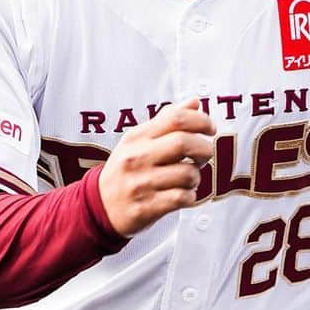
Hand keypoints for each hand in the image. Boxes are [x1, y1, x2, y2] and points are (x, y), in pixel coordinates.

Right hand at [97, 98, 215, 236]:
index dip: (201, 120)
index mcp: (137, 137)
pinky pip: (183, 198)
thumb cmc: (127, 169)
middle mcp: (137, 158)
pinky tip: (182, 194)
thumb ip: (167, 120)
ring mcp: (141, 184)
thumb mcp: (139, 140)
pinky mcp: (147, 207)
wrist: (100, 206)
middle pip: (184, 143)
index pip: (176, 118)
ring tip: (187, 179)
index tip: (210, 129)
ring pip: (188, 174)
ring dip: (196, 177)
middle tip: (204, 155)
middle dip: (204, 149)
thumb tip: (195, 102)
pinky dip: (190, 196)